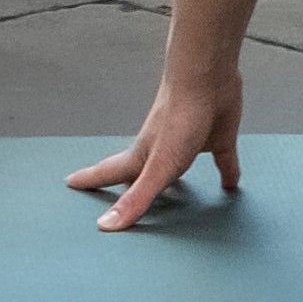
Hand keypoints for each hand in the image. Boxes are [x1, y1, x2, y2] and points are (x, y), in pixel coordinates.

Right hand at [65, 66, 244, 228]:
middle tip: (114, 193)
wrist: (207, 76)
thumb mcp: (157, 167)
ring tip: (175, 198)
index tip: (71, 182)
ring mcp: (190, 142)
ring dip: (176, 185)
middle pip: (141, 172)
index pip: (111, 173)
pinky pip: (222, 160)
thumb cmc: (180, 116)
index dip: (91, 179)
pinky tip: (231, 185)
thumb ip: (136, 198)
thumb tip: (106, 225)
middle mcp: (163, 150)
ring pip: (179, 169)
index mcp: (144, 157)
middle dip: (127, 184)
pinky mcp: (218, 136)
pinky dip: (226, 173)